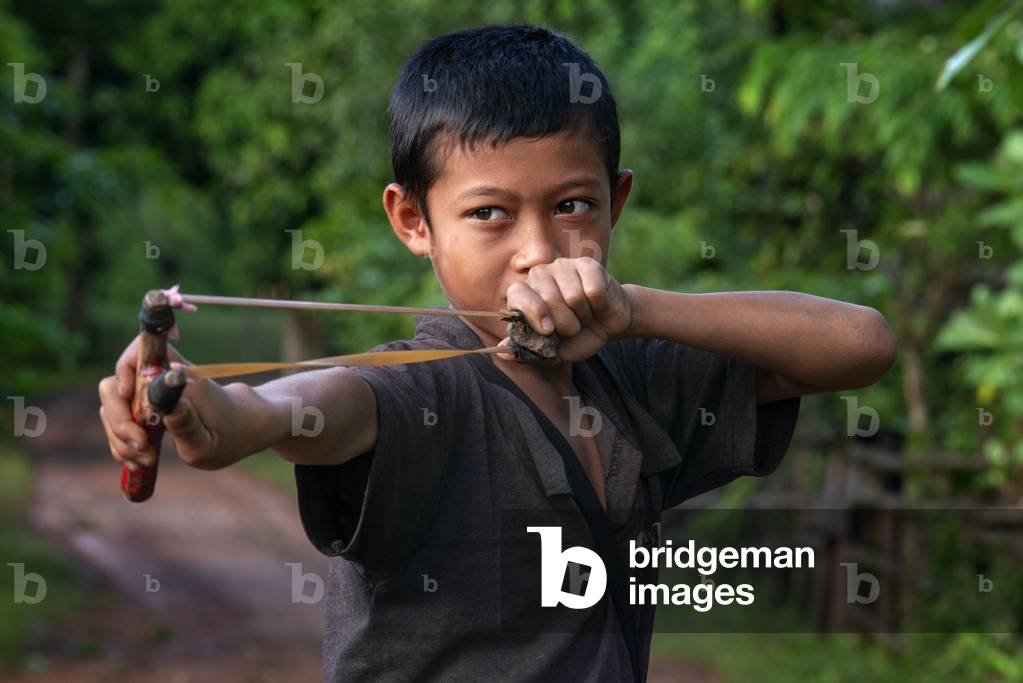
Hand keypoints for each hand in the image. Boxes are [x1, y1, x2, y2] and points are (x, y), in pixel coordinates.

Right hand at [97, 335, 233, 470]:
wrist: (244, 429)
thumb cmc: (231, 435)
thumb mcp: (209, 443)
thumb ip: (186, 424)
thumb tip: (167, 398)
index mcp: (180, 377)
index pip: (142, 350)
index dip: (125, 369)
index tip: (130, 399)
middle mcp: (160, 381)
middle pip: (114, 386)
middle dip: (118, 421)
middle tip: (141, 447)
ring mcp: (149, 395)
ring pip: (113, 408)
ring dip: (120, 439)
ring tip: (146, 460)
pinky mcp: (146, 410)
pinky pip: (121, 423)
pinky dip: (124, 444)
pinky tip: (142, 461)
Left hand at [498, 257, 635, 362]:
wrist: (609, 325)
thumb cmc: (578, 336)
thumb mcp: (552, 351)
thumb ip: (528, 351)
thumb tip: (503, 352)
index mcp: (526, 294)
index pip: (517, 294)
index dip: (533, 313)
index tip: (548, 330)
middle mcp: (540, 275)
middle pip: (549, 299)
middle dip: (566, 324)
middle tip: (573, 327)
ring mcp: (563, 266)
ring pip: (573, 296)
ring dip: (584, 316)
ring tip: (585, 315)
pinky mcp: (587, 265)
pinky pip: (593, 290)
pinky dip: (598, 306)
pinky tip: (597, 305)